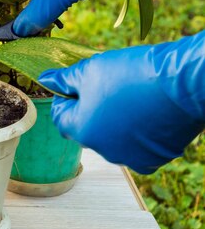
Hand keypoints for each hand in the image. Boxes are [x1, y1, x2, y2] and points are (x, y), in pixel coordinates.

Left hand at [39, 33, 204, 173]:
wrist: (182, 83)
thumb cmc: (132, 74)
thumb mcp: (90, 70)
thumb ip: (64, 79)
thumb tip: (46, 79)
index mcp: (81, 130)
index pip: (60, 116)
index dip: (67, 97)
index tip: (80, 84)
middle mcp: (102, 151)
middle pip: (86, 129)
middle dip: (90, 109)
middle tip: (107, 86)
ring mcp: (128, 157)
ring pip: (111, 138)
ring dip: (113, 122)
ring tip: (130, 98)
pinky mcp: (153, 159)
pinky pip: (135, 147)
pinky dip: (137, 133)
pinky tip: (145, 113)